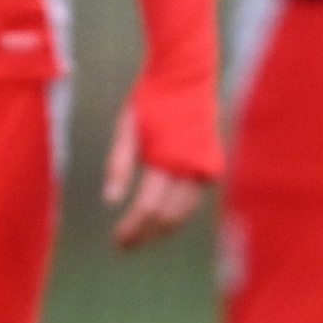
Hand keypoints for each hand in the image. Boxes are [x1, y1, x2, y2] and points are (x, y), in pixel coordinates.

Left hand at [102, 105, 205, 250]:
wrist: (185, 78)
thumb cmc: (151, 101)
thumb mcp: (126, 128)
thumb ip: (118, 164)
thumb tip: (110, 200)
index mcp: (168, 159)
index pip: (148, 209)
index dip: (132, 229)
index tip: (117, 241)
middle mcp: (192, 169)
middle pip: (168, 217)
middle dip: (145, 234)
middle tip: (124, 244)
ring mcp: (206, 168)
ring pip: (184, 213)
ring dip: (161, 228)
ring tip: (139, 235)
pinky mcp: (212, 165)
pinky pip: (193, 200)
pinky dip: (176, 213)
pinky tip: (159, 216)